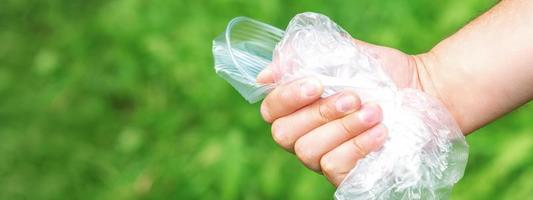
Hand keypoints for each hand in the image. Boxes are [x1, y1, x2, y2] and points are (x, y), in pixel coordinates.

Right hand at [257, 39, 423, 185]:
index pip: (270, 109)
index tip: (316, 84)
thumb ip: (306, 58)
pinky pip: (334, 167)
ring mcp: (323, 157)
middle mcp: (305, 134)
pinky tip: (380, 133)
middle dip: (319, 113)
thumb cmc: (384, 73)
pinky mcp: (345, 175)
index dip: (286, 98)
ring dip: (343, 129)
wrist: (425, 91)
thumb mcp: (347, 54)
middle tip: (353, 97)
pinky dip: (357, 147)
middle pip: (284, 134)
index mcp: (299, 106)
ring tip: (375, 112)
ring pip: (308, 151)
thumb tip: (266, 73)